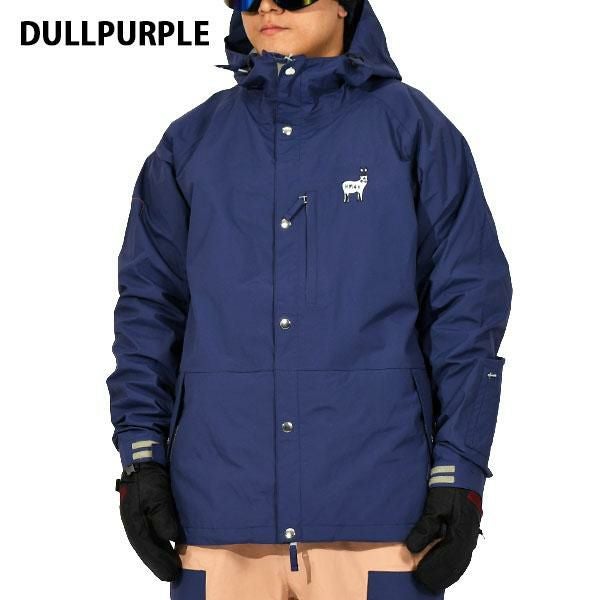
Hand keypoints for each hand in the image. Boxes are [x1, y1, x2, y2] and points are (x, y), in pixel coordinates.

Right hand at [115, 461, 181, 580]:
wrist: (144, 457)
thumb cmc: (149, 477)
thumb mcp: (156, 494)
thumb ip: (162, 515)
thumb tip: (170, 538)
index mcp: (134, 520)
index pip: (147, 546)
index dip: (159, 561)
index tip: (171, 574)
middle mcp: (134, 521)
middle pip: (147, 546)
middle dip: (159, 561)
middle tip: (173, 574)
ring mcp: (138, 515)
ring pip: (148, 540)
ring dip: (159, 553)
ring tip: (172, 565)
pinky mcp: (145, 509)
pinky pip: (152, 530)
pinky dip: (159, 541)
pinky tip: (168, 544)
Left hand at [405, 487, 482, 593]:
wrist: (464, 473)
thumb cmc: (450, 489)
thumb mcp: (436, 506)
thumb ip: (425, 527)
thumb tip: (412, 548)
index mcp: (462, 534)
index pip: (448, 560)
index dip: (433, 570)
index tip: (419, 576)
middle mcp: (468, 539)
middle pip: (455, 565)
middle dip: (439, 575)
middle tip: (422, 581)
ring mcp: (469, 535)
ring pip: (459, 561)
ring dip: (446, 572)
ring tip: (431, 579)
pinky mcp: (466, 531)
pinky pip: (460, 554)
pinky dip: (451, 563)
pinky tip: (443, 566)